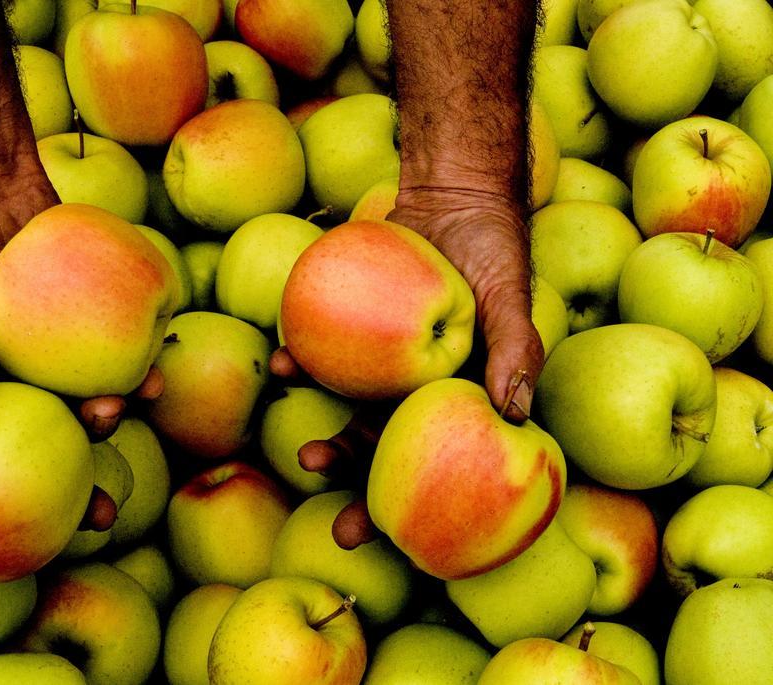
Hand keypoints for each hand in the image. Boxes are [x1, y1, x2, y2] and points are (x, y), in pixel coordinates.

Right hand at [0, 168, 163, 590]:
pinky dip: (135, 377)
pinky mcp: (84, 337)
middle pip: (29, 466)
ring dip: (107, 430)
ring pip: (79, 421)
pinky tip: (156, 378)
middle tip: (98, 519)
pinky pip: (112, 369)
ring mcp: (45, 369)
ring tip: (123, 416)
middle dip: (64, 499)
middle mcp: (2, 395)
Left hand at [271, 186, 543, 551]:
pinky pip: (326, 356)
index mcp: (460, 399)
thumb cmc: (493, 248)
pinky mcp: (354, 330)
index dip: (414, 503)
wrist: (452, 195)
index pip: (442, 464)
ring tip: (303, 455)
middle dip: (359, 488)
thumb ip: (516, 349)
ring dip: (326, 438)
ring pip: (350, 414)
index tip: (386, 534)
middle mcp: (418, 391)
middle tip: (335, 522)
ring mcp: (383, 363)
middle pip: (387, 453)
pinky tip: (287, 362)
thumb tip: (515, 414)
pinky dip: (305, 362)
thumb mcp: (511, 296)